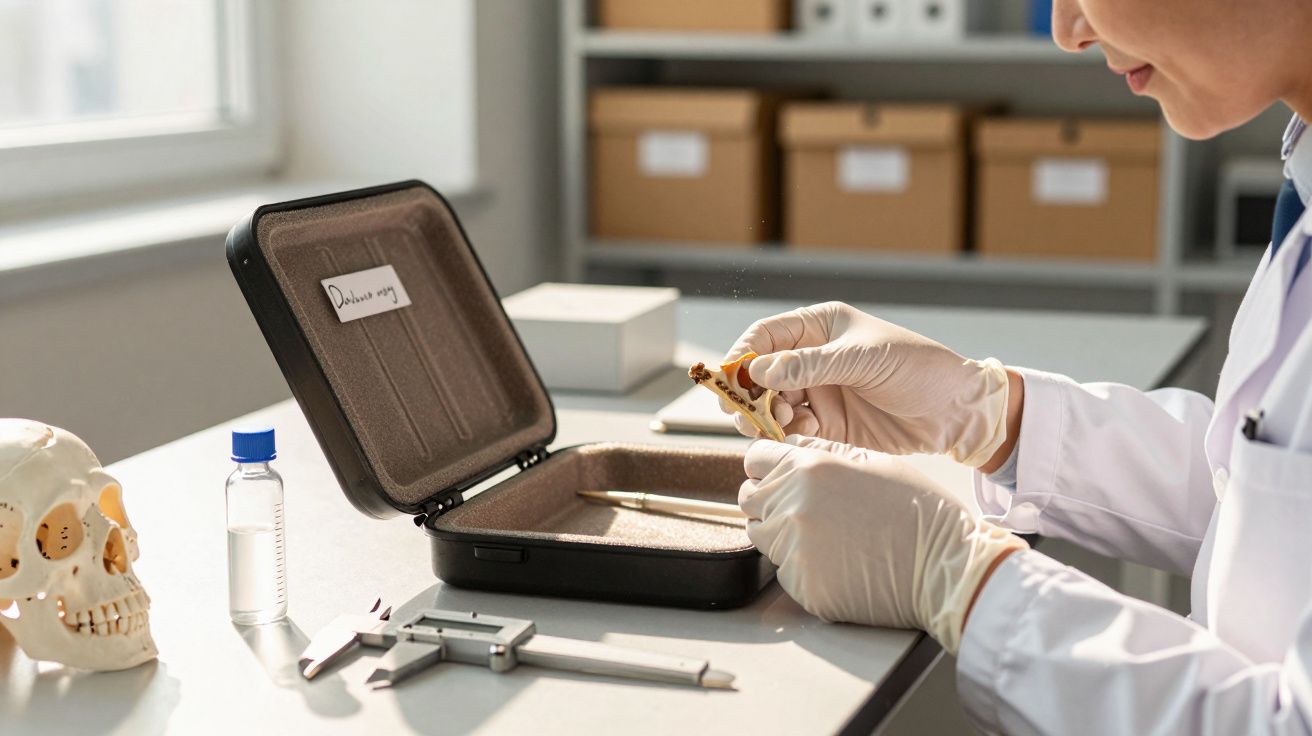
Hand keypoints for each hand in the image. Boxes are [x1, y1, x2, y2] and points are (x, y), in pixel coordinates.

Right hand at [722, 302, 1010, 467]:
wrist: (956, 411)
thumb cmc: (918, 369)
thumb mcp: (864, 360)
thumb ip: (810, 364)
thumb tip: (759, 369)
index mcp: (820, 328)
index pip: (765, 337)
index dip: (742, 356)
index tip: (730, 380)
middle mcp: (812, 358)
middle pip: (760, 375)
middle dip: (749, 395)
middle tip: (748, 415)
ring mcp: (819, 392)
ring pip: (771, 406)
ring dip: (767, 418)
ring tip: (784, 426)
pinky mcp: (828, 426)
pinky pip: (792, 431)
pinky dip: (790, 436)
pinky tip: (808, 436)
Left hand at [739, 436, 1026, 653]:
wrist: (947, 567)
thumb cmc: (919, 511)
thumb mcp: (873, 461)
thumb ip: (822, 451)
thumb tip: (788, 446)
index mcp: (809, 468)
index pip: (754, 460)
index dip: (767, 466)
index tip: (780, 475)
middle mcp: (793, 505)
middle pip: (750, 499)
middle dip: (770, 500)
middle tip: (809, 509)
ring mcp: (794, 549)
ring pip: (762, 536)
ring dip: (783, 534)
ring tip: (830, 537)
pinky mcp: (803, 585)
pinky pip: (784, 572)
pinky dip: (803, 568)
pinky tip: (839, 563)